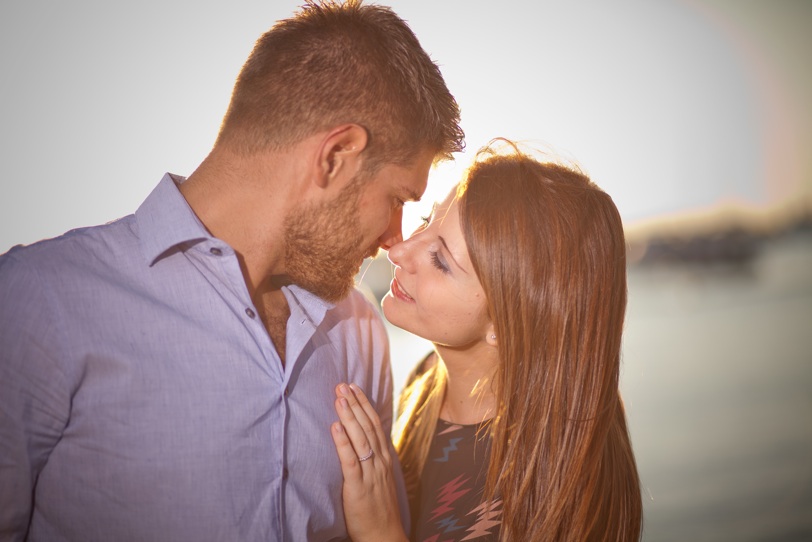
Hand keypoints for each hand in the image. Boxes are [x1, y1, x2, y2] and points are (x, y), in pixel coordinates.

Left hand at [331, 383, 407, 541]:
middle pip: (368, 427)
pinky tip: (335, 426)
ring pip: (361, 439)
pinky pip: (350, 461)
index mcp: (384, 459)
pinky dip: (343, 442)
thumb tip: (360, 440)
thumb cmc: (378, 509)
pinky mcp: (358, 487)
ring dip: (350, 416)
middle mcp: (379, 462)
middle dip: (355, 403)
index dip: (364, 405)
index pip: (375, 425)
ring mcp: (370, 474)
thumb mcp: (379, 479)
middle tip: (343, 384)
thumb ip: (372, 459)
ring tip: (339, 397)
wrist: (385, 536)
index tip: (354, 387)